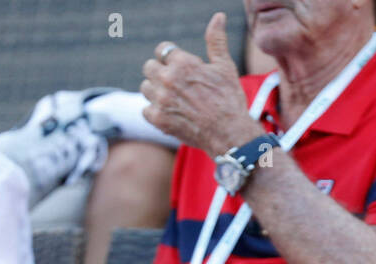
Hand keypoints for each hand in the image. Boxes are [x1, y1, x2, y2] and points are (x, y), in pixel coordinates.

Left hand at [140, 12, 261, 157]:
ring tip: (174, 99)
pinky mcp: (159, 120)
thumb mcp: (224, 67)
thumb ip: (216, 40)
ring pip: (145, 88)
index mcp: (182, 63)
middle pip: (149, 67)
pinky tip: (170, 112)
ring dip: (156, 91)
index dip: (171, 58)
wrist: (230, 134)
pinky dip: (155, 111)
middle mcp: (168, 79)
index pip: (162, 50)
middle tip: (176, 84)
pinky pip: (145, 110)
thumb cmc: (229, 99)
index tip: (179, 67)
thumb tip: (218, 16)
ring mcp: (161, 101)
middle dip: (161, 72)